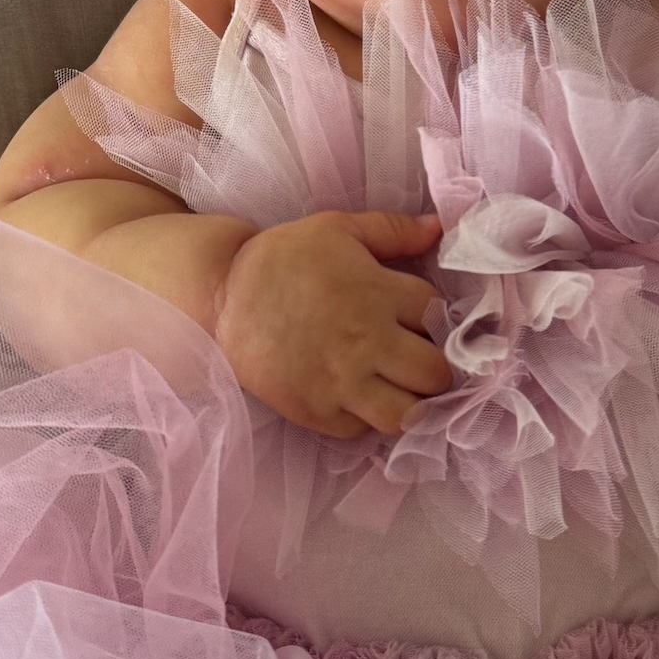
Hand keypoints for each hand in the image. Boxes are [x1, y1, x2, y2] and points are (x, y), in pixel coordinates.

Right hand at [215, 209, 454, 438]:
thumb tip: (438, 228)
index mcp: (378, 293)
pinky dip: (364, 418)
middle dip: (433, 367)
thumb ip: (392, 230)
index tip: (414, 317)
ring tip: (396, 389)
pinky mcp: (315, 411)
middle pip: (434, 374)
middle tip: (416, 359)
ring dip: (409, 404)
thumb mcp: (337, 229)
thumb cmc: (281, 260)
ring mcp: (342, 382)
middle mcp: (368, 342)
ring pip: (406, 414)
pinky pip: (361, 430)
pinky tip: (357, 397)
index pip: (435, 313)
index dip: (430, 314)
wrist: (220, 298)